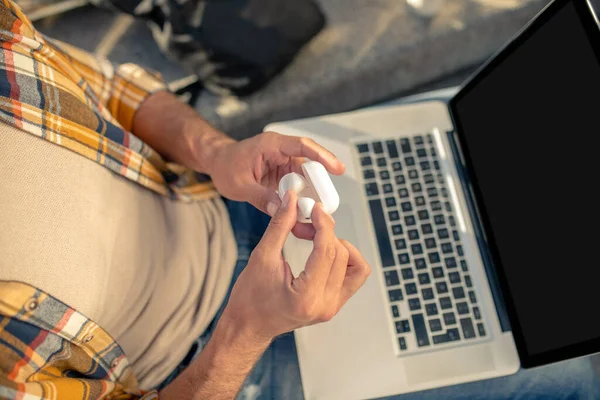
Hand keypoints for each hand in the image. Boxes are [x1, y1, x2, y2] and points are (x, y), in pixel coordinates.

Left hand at [205, 131, 344, 238]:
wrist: (217, 163)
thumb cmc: (225, 165)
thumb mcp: (239, 185)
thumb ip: (261, 197)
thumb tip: (281, 210)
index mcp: (272, 145)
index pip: (302, 146)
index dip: (322, 156)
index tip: (337, 168)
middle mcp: (281, 152)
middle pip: (309, 167)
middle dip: (319, 186)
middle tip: (325, 204)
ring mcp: (283, 164)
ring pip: (305, 179)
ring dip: (310, 196)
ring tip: (311, 215)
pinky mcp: (283, 175)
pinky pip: (297, 187)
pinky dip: (300, 200)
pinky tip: (300, 215)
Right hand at [221, 190, 370, 340]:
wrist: (249, 325)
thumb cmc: (250, 299)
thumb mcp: (262, 256)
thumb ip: (280, 225)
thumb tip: (292, 201)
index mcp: (306, 297)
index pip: (327, 252)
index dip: (323, 224)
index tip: (315, 209)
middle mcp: (325, 305)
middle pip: (342, 256)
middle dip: (326, 233)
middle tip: (305, 224)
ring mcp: (332, 307)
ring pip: (357, 267)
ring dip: (341, 247)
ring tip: (318, 241)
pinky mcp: (333, 305)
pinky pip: (353, 278)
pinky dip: (343, 261)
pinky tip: (323, 253)